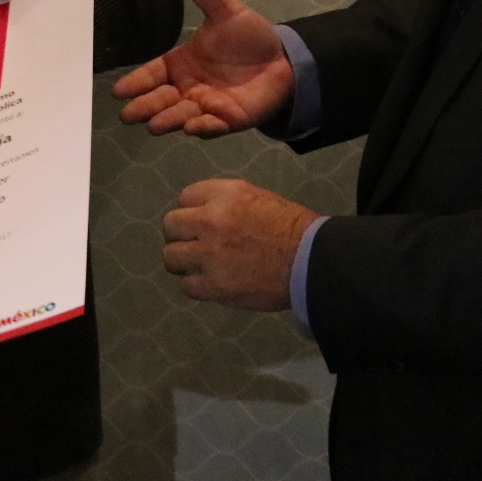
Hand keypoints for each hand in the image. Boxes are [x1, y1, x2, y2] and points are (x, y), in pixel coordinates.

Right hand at [112, 0, 293, 135]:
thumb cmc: (249, 37)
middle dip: (145, 106)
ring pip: (181, 115)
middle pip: (160, 99)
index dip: (137, 82)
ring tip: (154, 125)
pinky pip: (212, 126)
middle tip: (128, 115)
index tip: (117, 91)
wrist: (283, 59)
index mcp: (182, 63)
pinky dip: (202, 128)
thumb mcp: (225, 11)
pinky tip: (191, 127)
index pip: (153, 73)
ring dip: (168, 120)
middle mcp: (189, 87)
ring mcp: (207, 105)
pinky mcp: (229, 119)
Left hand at [161, 178, 317, 311]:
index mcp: (224, 194)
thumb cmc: (291, 227)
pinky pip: (186, 285)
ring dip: (182, 261)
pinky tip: (210, 282)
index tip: (200, 221)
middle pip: (170, 225)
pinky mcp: (214, 284)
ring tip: (198, 265)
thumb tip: (201, 213)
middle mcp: (211, 220)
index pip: (184, 197)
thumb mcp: (257, 197)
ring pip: (170, 256)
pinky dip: (196, 285)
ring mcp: (209, 254)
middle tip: (194, 244)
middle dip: (180, 235)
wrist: (310, 260)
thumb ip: (224, 202)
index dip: (191, 210)